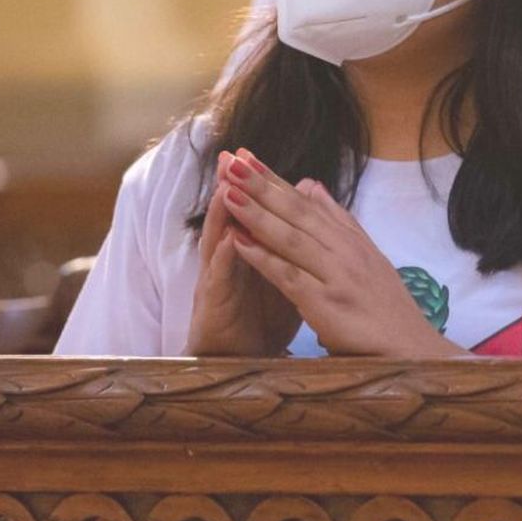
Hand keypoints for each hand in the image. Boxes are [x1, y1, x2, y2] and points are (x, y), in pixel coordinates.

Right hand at [184, 151, 301, 355]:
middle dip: (231, 188)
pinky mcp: (214, 310)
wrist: (240, 365)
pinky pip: (220, 283)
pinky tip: (229, 239)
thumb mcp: (283, 281)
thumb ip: (290, 251)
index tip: (254, 155)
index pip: (250, 216)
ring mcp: (218, 286)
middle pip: (229, 220)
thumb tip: (307, 218)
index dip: (252, 188)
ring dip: (220, 215)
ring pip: (217, 244)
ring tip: (225, 186)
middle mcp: (229, 265)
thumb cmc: (261, 321)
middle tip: (232, 156)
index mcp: (247, 255)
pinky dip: (224, 260)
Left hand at [222, 151, 461, 357]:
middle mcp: (345, 250)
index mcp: (351, 239)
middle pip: (297, 212)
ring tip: (228, 189)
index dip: (275, 179)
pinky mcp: (326, 302)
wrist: (413, 349)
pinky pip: (288, 275)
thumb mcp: (367, 258)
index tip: (247, 156)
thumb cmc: (388, 310)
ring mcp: (336, 274)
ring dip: (256, 212)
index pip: (307, 202)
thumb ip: (340, 223)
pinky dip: (262, 257)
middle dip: (261, 184)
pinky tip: (238, 241)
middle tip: (231, 159)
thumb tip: (313, 185)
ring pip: (290, 237)